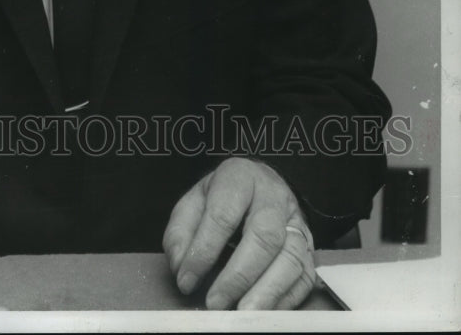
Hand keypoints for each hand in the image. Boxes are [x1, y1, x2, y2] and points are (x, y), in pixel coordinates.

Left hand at [162, 158, 315, 309]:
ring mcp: (296, 222)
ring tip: (242, 314)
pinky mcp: (309, 247)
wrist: (260, 184)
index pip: (223, 214)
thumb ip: (181, 232)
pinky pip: (305, 276)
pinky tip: (264, 311)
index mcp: (239, 177)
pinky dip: (285, 299)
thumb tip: (181, 267)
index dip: (204, 251)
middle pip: (264, 236)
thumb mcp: (193, 201)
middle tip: (216, 302)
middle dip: (238, 276)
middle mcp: (273, 196)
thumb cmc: (222, 197)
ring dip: (266, 292)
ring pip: (291, 258)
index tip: (187, 280)